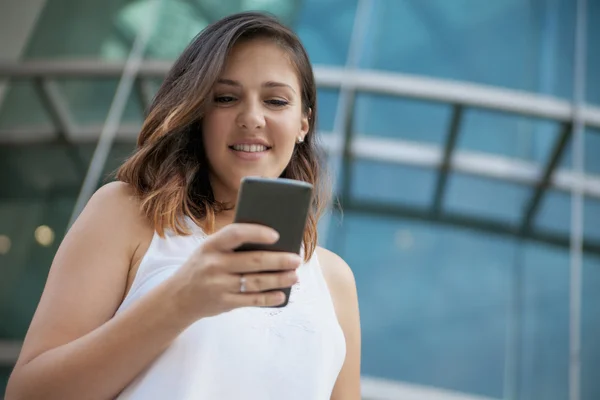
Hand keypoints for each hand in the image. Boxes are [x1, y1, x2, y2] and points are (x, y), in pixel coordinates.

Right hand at [170, 223, 301, 320]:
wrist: (178, 297)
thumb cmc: (203, 266)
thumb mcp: (209, 250)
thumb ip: (233, 245)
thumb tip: (273, 244)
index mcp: (211, 245)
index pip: (235, 234)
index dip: (257, 233)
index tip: (277, 235)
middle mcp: (214, 264)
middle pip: (253, 261)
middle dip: (279, 260)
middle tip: (296, 259)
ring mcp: (218, 285)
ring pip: (256, 282)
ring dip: (279, 279)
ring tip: (294, 276)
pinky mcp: (224, 303)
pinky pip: (251, 300)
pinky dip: (269, 298)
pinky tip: (282, 294)